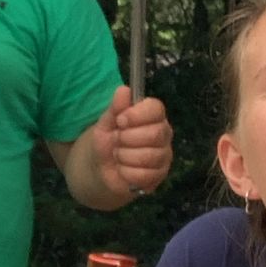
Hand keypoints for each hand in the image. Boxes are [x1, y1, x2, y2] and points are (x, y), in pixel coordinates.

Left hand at [88, 85, 171, 199]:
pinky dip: (127, 173)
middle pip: (155, 134)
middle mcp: (163, 134)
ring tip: (118, 156)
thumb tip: (123, 90)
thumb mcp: (106, 123)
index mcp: (153, 116)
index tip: (120, 121)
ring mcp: (164, 156)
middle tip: (117, 141)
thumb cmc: (108, 141)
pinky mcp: (160, 176)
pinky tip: (123, 169)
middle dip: (128, 139)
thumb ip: (115, 108)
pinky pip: (145, 175)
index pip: (156, 109)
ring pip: (150, 156)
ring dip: (125, 157)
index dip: (136, 115)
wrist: (101, 169)